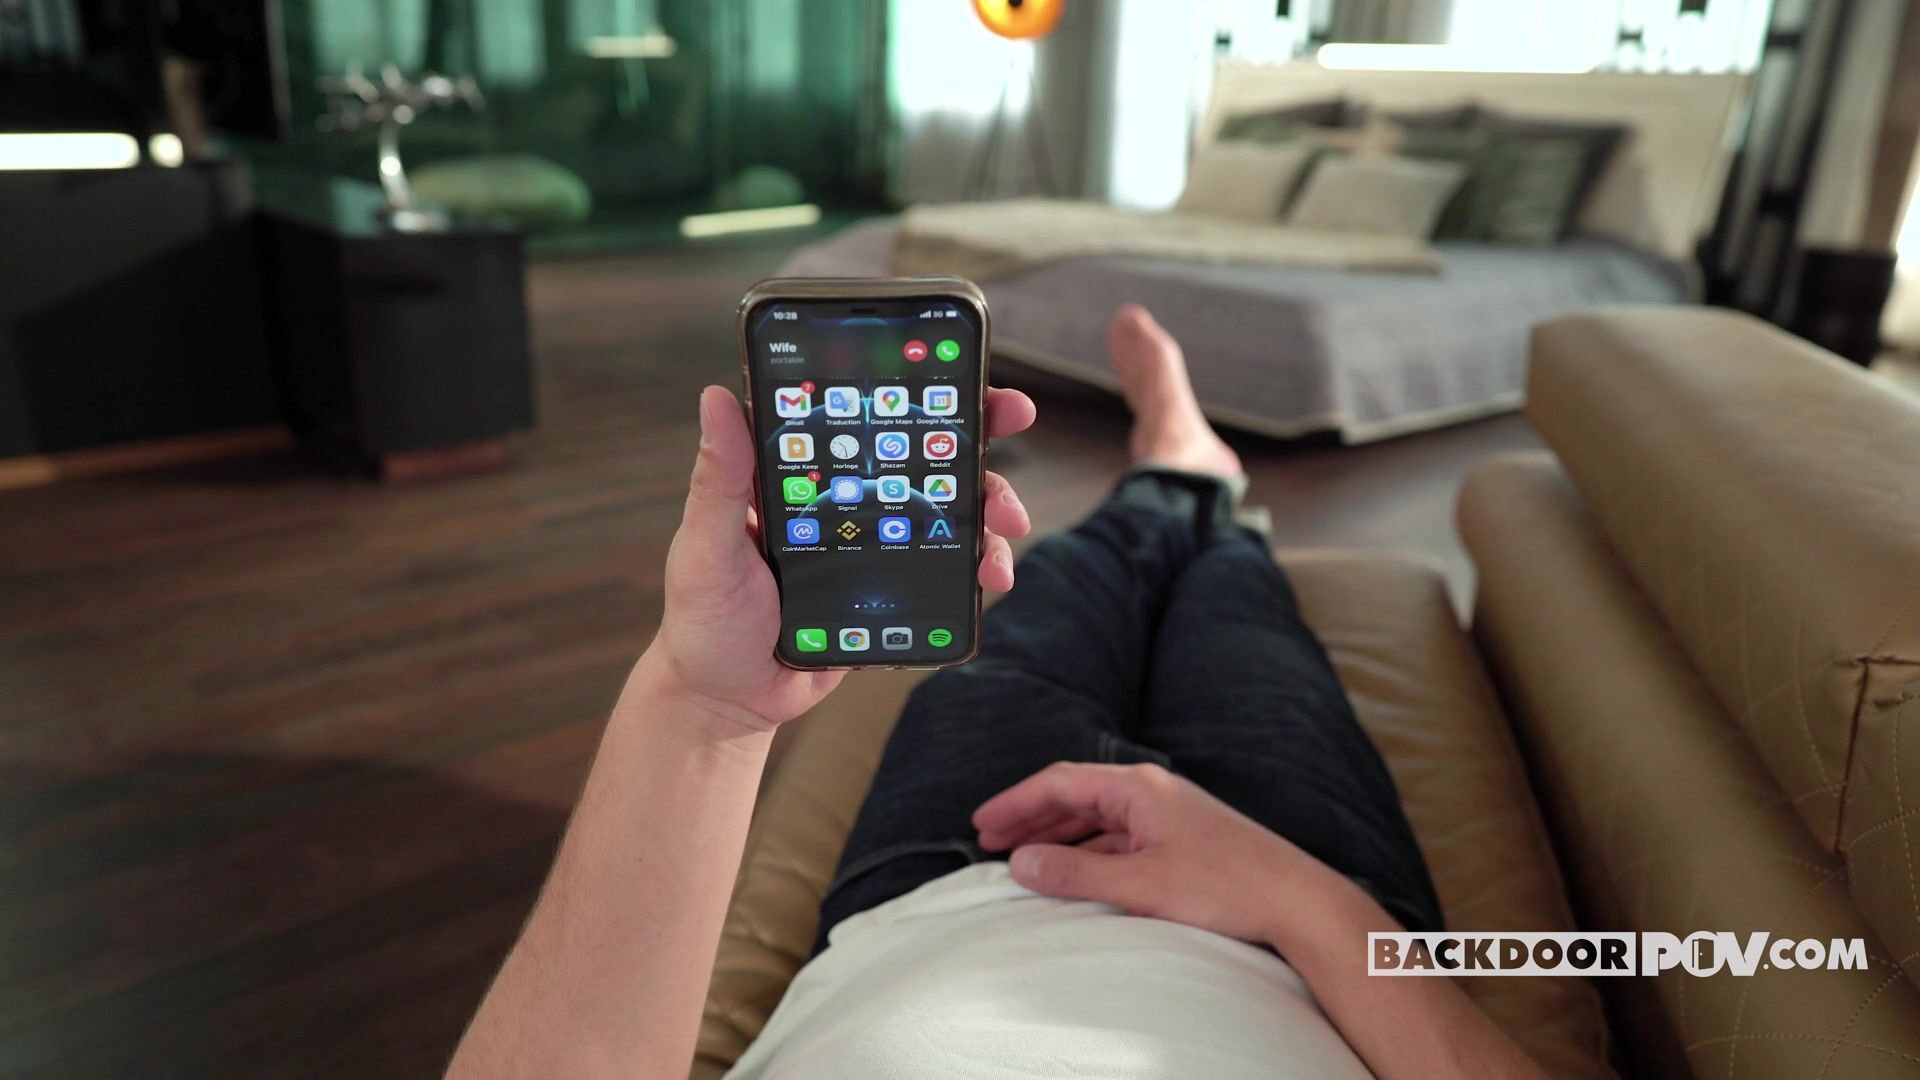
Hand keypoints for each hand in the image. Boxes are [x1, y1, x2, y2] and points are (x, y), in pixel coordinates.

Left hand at [647, 384, 1036, 735]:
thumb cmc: (704, 622)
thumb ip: (721, 480)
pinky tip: (992, 578)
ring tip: (1006, 528)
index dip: (911, 387)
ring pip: (947, 509)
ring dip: (988, 508)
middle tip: (1014, 418)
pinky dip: (978, 566)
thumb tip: (717, 399)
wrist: (730, 702)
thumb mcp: (707, 546)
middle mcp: (844, 500)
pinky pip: (947, 567)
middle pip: (920, 453)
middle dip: (976, 432)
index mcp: (800, 476)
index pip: (861, 415)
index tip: (958, 370)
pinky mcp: (893, 588)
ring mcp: (874, 543)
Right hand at [974, 762, 1330, 944]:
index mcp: (1139, 786)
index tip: (981, 824)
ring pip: (1096, 818)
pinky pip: (1117, 837)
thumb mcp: (1141, 884)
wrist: (1296, 899)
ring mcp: (1167, 814)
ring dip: (1057, 834)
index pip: (1060, 781)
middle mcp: (1151, 790)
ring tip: (1021, 856)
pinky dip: (1086, 850)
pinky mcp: (1180, 838)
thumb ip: (1077, 872)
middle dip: (1030, 816)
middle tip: (988, 840)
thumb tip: (1022, 862)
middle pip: (1075, 794)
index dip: (1015, 801)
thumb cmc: (1226, 885)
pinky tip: (1072, 871)